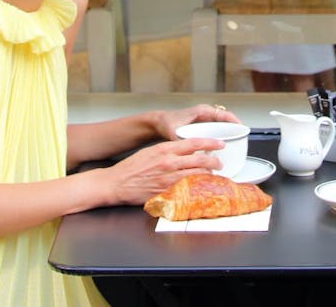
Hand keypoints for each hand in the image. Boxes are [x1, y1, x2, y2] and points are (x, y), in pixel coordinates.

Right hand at [100, 138, 222, 205]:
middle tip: (219, 163)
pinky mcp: (166, 192)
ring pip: (197, 175)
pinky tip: (200, 188)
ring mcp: (168, 178)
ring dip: (208, 176)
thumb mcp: (150, 152)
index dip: (210, 143)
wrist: (116, 183)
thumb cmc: (131, 168)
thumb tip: (186, 152)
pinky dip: (196, 188)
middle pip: (200, 160)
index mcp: (164, 149)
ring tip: (212, 177)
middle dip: (214, 162)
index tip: (219, 144)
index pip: (193, 143)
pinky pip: (187, 189)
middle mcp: (169, 162)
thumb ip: (168, 151)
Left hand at [152, 103, 238, 139]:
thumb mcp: (174, 133)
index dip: (235, 121)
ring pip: (222, 125)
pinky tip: (222, 147)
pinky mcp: (203, 126)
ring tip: (235, 146)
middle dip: (235, 129)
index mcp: (202, 111)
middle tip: (241, 141)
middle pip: (226, 120)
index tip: (242, 129)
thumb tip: (190, 152)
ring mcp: (205, 119)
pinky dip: (222, 136)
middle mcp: (206, 114)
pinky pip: (217, 129)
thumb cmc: (166, 123)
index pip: (224, 114)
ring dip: (229, 134)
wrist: (159, 123)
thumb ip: (183, 142)